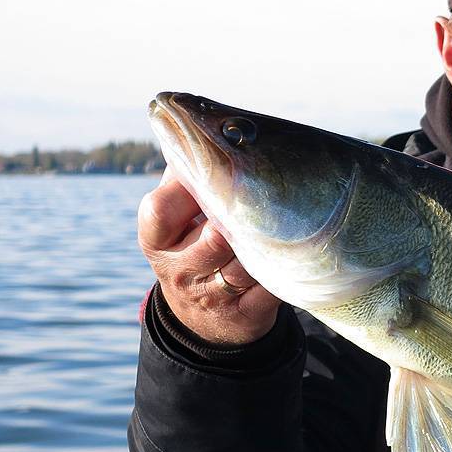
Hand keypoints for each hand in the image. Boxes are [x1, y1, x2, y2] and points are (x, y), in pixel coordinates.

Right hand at [137, 170, 279, 345]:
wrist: (207, 319)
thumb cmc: (195, 249)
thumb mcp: (176, 222)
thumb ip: (184, 182)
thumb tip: (197, 132)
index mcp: (156, 240)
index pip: (161, 209)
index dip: (190, 187)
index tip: (217, 172)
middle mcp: (179, 270)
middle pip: (214, 239)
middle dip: (240, 220)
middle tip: (265, 199)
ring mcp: (212, 296)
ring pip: (246, 263)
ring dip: (267, 243)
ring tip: (286, 222)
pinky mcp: (245, 314)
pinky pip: (271, 287)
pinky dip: (285, 270)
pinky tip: (296, 253)